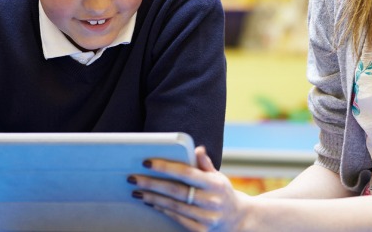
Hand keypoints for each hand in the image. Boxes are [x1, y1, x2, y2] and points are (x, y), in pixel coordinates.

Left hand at [128, 146, 249, 230]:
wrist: (238, 219)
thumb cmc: (222, 193)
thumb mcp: (218, 176)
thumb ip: (205, 164)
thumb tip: (196, 148)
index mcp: (215, 183)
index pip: (186, 173)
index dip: (165, 167)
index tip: (147, 162)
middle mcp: (211, 201)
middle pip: (175, 191)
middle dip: (152, 183)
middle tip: (133, 178)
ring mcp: (206, 217)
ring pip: (173, 206)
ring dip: (153, 197)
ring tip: (137, 190)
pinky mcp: (200, 230)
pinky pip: (177, 218)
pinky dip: (162, 209)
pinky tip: (151, 202)